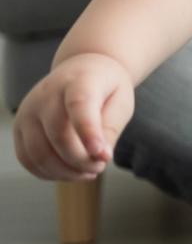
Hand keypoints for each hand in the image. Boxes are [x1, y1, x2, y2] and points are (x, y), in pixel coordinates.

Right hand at [12, 52, 134, 180]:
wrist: (82, 70)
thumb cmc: (105, 89)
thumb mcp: (120, 102)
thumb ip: (111, 128)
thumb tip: (101, 158)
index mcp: (78, 81)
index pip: (79, 106)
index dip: (89, 132)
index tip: (103, 156)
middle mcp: (46, 94)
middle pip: (59, 136)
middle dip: (82, 160)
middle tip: (101, 166)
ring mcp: (28, 111)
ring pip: (39, 153)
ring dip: (65, 171)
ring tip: (88, 172)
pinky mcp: (19, 128)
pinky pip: (27, 159)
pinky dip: (48, 172)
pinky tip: (69, 172)